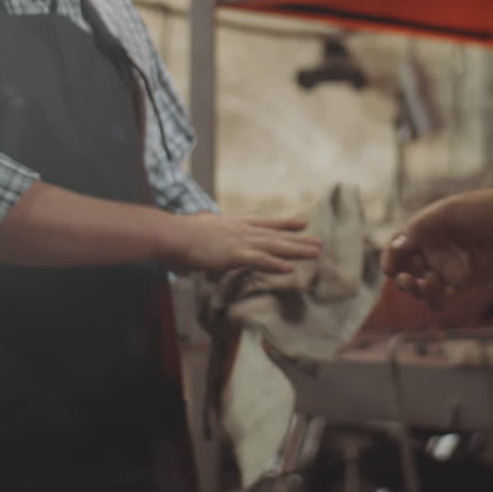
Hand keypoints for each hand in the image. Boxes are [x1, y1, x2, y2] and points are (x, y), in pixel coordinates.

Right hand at [168, 213, 321, 275]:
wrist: (173, 234)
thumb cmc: (182, 234)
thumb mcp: (203, 229)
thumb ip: (212, 232)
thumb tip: (209, 227)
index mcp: (235, 224)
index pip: (265, 222)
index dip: (285, 223)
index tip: (302, 222)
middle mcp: (242, 230)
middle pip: (276, 235)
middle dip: (299, 240)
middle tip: (319, 244)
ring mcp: (240, 242)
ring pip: (274, 246)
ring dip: (296, 250)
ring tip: (315, 253)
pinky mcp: (234, 255)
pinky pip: (259, 261)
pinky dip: (275, 264)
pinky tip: (289, 268)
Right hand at [381, 189, 492, 309]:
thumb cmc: (483, 211)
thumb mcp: (446, 214)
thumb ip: (418, 230)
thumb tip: (396, 247)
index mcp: (424, 231)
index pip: (396, 249)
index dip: (389, 259)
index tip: (392, 267)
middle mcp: (432, 250)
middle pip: (405, 271)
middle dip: (402, 278)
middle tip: (410, 279)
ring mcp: (446, 268)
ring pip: (420, 288)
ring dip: (416, 291)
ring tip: (426, 285)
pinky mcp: (462, 284)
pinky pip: (440, 299)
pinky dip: (433, 300)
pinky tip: (438, 294)